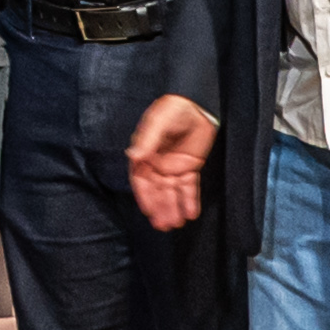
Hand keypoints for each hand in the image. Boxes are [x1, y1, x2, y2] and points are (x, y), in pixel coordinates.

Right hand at [126, 93, 215, 231]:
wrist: (195, 104)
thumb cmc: (172, 109)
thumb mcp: (158, 123)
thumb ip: (147, 140)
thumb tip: (133, 156)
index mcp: (145, 154)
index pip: (141, 180)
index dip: (145, 197)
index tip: (148, 211)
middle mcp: (156, 164)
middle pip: (157, 190)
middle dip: (160, 207)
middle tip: (164, 224)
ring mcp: (173, 167)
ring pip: (172, 192)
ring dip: (173, 208)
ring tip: (176, 224)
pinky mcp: (189, 166)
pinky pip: (189, 186)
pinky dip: (190, 200)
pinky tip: (191, 213)